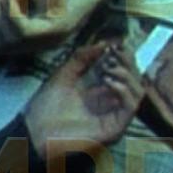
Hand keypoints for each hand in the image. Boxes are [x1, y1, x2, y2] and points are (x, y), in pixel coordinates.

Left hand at [23, 41, 145, 162]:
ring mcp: (114, 115)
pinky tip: (110, 82)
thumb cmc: (46, 105)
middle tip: (116, 52)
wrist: (35, 130)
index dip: (122, 56)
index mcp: (100, 91)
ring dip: (127, 75)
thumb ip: (81, 58)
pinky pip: (130, 108)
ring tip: (109, 68)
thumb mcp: (64, 74)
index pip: (122, 71)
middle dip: (127, 63)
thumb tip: (103, 42)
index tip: (115, 43)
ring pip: (137, 92)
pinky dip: (124, 91)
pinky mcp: (115, 127)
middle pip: (134, 80)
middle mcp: (110, 103)